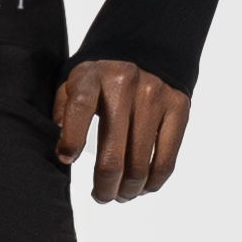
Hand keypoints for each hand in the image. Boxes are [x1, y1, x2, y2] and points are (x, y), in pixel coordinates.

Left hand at [52, 59, 188, 202]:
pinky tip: (143, 187)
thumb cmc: (103, 75)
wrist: (148, 46)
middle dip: (104, 186)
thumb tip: (62, 152)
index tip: (66, 159)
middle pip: (113, 154)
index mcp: (93, 76)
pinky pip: (167, 159)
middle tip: (100, 196)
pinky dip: (154, 182)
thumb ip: (63, 111)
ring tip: (121, 195)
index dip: (71, 140)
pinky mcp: (179, 108)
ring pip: (141, 164)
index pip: (79, 109)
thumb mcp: (75, 81)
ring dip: (129, 190)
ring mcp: (155, 98)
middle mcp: (126, 86)